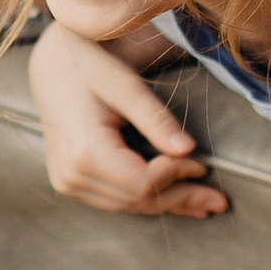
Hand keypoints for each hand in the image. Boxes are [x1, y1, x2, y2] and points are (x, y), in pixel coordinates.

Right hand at [29, 21, 228, 220]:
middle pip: (137, 200)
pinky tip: (173, 200)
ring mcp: (67, 181)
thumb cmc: (88, 65)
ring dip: (167, 204)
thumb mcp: (125, 85)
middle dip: (180, 199)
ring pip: (128, 205)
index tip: (204, 164)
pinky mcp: (69, 181)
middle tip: (218, 201)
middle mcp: (72, 174)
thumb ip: (156, 119)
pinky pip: (115, 199)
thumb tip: (188, 150)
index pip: (143, 182)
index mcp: (84, 152)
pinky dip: (146, 199)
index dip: (178, 176)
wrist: (52, 64)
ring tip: (203, 204)